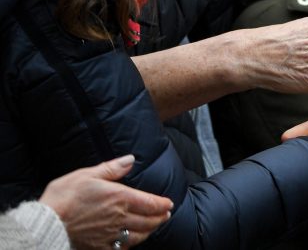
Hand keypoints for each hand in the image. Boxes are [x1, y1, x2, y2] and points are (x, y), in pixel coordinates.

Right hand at [39, 155, 172, 248]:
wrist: (46, 224)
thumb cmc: (64, 196)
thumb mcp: (87, 175)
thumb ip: (112, 168)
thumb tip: (131, 160)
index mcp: (120, 198)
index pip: (150, 203)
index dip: (162, 204)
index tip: (169, 204)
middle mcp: (119, 218)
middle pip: (148, 221)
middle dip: (160, 218)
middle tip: (166, 215)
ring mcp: (109, 235)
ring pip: (137, 236)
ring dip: (149, 232)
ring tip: (153, 227)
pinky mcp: (98, 248)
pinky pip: (120, 249)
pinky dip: (129, 245)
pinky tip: (130, 243)